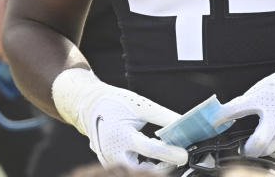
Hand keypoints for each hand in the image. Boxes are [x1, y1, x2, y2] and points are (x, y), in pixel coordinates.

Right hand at [52, 68, 187, 167]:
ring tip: (165, 156)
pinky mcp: (109, 164)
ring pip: (136, 172)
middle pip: (142, 170)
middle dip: (160, 168)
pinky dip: (142, 167)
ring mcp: (109, 161)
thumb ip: (164, 117)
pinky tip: (152, 159)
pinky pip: (129, 170)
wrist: (90, 106)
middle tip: (176, 158)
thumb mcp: (141, 106)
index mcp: (121, 136)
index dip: (169, 153)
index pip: (150, 150)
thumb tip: (184, 125)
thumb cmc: (115, 103)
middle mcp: (113, 153)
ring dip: (152, 167)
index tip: (184, 155)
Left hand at [211, 48, 274, 158]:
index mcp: (264, 98)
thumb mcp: (265, 86)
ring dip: (262, 149)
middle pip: (256, 144)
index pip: (236, 109)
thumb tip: (230, 110)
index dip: (221, 117)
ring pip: (269, 151)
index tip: (214, 122)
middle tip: (245, 147)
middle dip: (248, 149)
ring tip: (261, 141)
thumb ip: (248, 100)